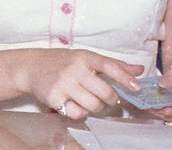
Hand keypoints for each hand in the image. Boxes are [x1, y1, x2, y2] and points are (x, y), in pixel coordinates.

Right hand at [25, 48, 144, 119]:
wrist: (32, 67)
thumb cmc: (64, 62)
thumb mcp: (87, 58)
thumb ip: (114, 65)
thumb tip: (140, 69)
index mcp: (85, 57)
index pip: (109, 66)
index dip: (125, 77)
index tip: (136, 87)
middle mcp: (74, 69)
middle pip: (105, 92)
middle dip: (110, 99)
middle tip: (107, 97)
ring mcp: (63, 84)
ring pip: (93, 105)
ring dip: (95, 106)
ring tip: (88, 99)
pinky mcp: (54, 97)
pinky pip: (77, 113)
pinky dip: (80, 112)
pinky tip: (75, 103)